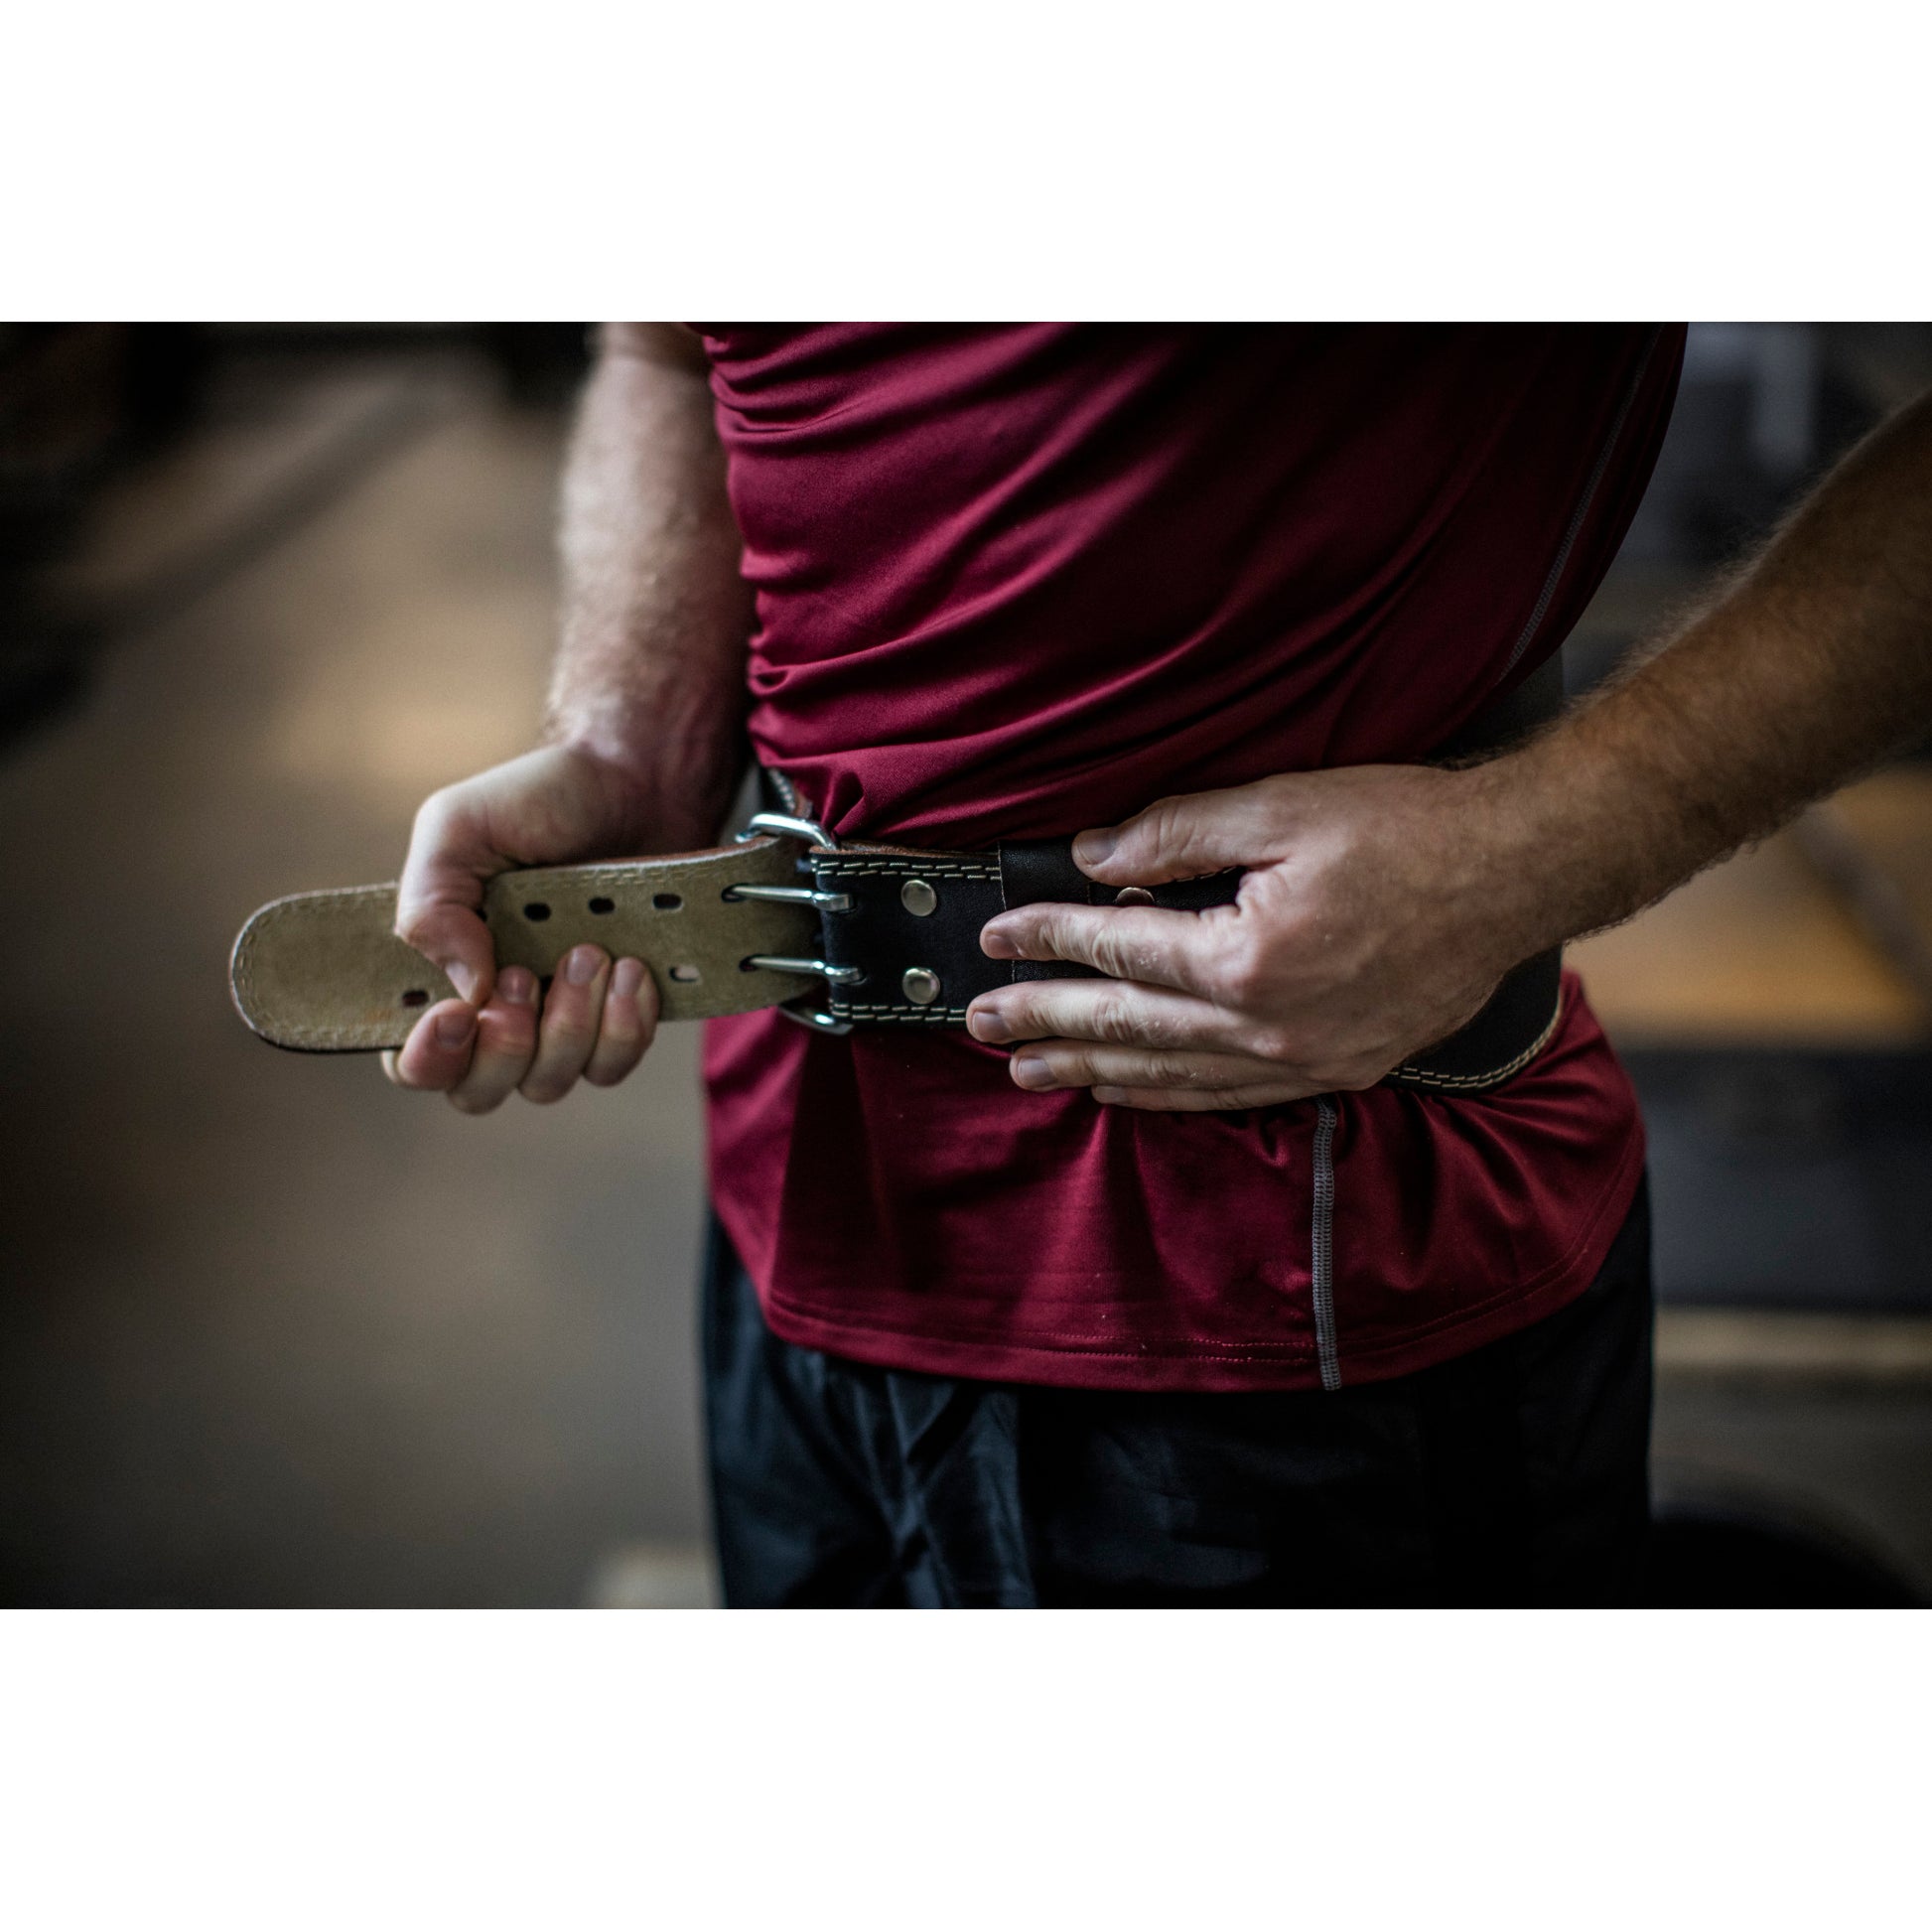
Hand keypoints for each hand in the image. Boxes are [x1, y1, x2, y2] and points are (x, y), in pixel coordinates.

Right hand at [381, 744, 662, 1113]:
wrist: (638, 779)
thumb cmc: (539, 800)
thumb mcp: (458, 827)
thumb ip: (431, 903)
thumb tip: (465, 991)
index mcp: (440, 970)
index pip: (412, 1060)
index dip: (429, 1058)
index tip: (459, 1013)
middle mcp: (496, 1009)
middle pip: (478, 1091)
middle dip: (504, 1048)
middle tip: (524, 976)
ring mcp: (561, 1019)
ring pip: (549, 1082)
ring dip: (568, 1028)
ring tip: (588, 952)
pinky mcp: (620, 1017)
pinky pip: (613, 1064)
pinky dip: (623, 1027)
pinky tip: (632, 969)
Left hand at [965, 764, 1531, 1110]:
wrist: (1517, 873)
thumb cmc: (1409, 829)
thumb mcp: (1283, 808)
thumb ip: (1177, 834)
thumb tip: (1093, 855)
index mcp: (1248, 959)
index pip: (1120, 949)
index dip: (1050, 940)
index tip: (996, 939)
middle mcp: (1270, 1027)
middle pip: (1132, 1026)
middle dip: (1048, 1023)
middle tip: (981, 1028)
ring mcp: (1307, 1060)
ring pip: (1174, 1075)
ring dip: (1094, 1070)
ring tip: (1032, 1073)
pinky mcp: (1339, 1069)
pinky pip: (1231, 1098)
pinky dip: (1169, 1095)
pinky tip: (1127, 1092)